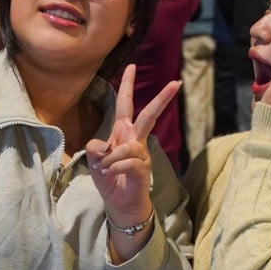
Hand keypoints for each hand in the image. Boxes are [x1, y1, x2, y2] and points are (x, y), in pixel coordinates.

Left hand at [85, 66, 179, 256]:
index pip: (125, 104)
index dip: (128, 85)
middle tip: (176, 82)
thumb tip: (101, 144)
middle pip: (149, 114)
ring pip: (129, 145)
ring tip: (104, 168)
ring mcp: (141, 153)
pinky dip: (114, 167)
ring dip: (111, 157)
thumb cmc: (109, 178)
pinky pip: (127, 161)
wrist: (119, 204)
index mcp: (122, 131)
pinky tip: (112, 174)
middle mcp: (134, 139)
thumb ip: (95, 148)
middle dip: (161, 98)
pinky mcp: (144, 169)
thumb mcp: (94, 160)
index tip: (132, 65)